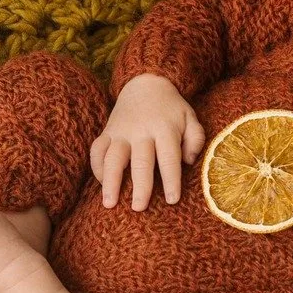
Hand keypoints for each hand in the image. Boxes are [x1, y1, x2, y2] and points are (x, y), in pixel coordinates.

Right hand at [91, 73, 203, 210]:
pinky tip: (102, 184)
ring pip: (113, 157)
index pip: (169, 159)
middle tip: (139, 208)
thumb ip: (196, 138)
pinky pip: (97, 150)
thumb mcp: (190, 118)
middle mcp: (141, 131)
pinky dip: (96, 167)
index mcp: (165, 129)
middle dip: (140, 186)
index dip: (172, 180)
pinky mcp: (107, 131)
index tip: (172, 200)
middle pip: (140, 162)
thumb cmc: (171, 109)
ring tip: (109, 203)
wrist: (145, 83)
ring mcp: (121, 131)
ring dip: (110, 181)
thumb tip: (188, 161)